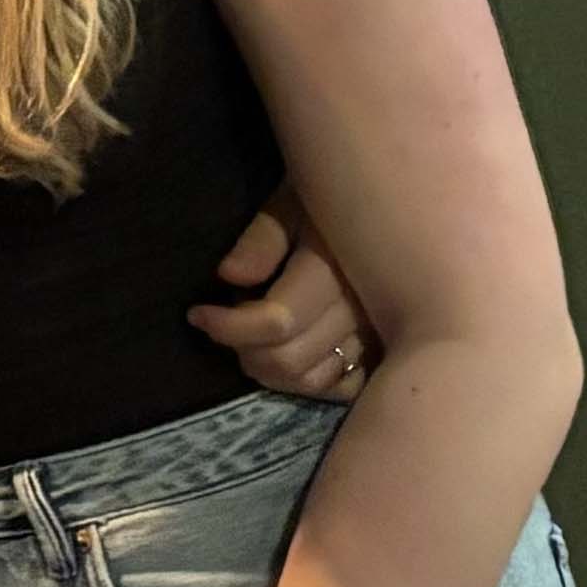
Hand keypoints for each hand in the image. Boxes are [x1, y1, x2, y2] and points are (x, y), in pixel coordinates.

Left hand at [192, 186, 375, 401]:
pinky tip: (288, 356)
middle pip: (290, 359)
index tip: (197, 314)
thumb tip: (230, 276)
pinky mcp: (383, 347)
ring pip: (313, 380)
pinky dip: (307, 382)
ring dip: (269, 370)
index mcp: (334, 272)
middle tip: (221, 327)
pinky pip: (344, 387)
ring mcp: (376, 335)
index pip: (276, 322)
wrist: (389, 205)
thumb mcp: (291, 202)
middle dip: (243, 350)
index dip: (227, 327)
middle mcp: (361, 311)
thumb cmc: (328, 200)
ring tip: (248, 343)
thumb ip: (262, 239)